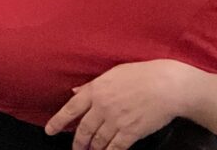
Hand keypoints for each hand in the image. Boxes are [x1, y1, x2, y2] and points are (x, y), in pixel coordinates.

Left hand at [45, 60, 191, 149]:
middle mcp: (102, 106)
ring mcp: (116, 120)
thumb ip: (91, 86)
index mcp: (95, 90)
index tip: (49, 130)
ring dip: (93, 148)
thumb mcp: (111, 74)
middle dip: (78, 142)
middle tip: (75, 149)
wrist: (166, 85)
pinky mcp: (131, 132)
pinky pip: (116, 147)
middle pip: (84, 129)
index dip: (58, 121)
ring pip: (99, 140)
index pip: (70, 108)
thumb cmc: (140, 75)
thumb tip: (75, 92)